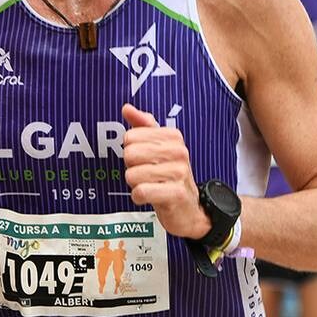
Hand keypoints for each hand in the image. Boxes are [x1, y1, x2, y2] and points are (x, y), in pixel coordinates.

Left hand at [121, 103, 209, 239]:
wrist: (189, 208)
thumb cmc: (170, 175)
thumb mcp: (159, 147)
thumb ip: (142, 126)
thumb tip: (127, 108)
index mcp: (173, 136)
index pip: (130, 136)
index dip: (131, 150)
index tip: (145, 159)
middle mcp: (178, 152)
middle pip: (130, 154)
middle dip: (131, 167)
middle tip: (146, 174)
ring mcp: (178, 173)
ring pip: (133, 174)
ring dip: (135, 184)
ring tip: (149, 185)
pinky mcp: (175, 194)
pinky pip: (141, 191)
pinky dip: (139, 197)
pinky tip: (149, 197)